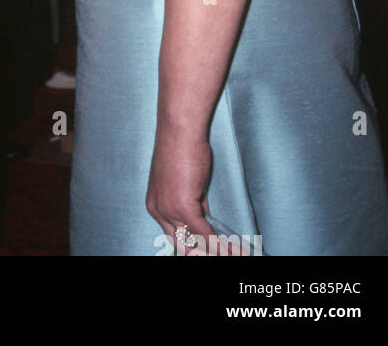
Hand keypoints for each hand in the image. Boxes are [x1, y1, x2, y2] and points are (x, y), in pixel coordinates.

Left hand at [145, 126, 238, 254]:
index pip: (175, 236)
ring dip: (215, 251)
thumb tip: (204, 221)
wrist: (179, 132)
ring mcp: (168, 210)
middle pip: (181, 245)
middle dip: (200, 253)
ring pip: (194, 243)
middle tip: (221, 254)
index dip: (194, 247)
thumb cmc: (183, 150)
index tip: (209, 251)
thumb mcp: (186, 183)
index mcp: (155, 205)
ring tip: (232, 254)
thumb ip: (194, 204)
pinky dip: (220, 244)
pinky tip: (232, 249)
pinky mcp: (183, 208)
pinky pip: (205, 234)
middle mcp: (157, 211)